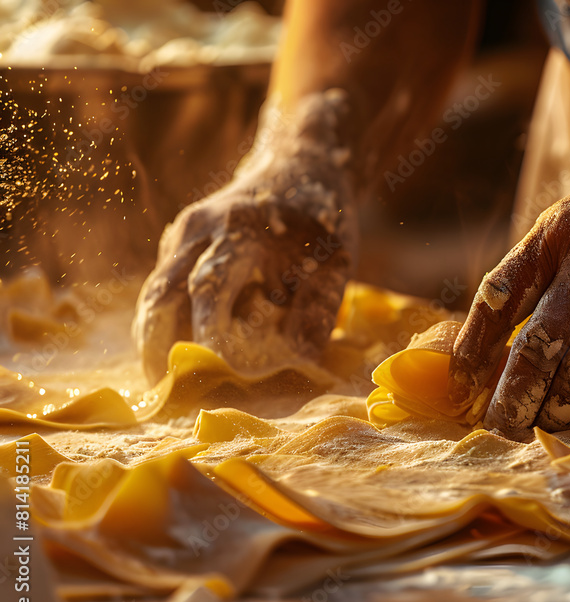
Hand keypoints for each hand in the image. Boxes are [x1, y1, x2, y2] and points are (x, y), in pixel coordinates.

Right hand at [133, 91, 357, 380]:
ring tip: (157, 381)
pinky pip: (162, 284)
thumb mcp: (336, 260)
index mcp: (242, 227)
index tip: (217, 370)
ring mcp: (186, 232)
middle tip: (164, 389)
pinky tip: (166, 354)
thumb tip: (299, 361)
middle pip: (163, 291)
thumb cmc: (325, 218)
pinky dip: (160, 321)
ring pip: (154, 290)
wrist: (302, 161)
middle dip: (159, 344)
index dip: (208, 333)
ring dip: (151, 337)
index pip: (210, 285)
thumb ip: (318, 308)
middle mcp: (203, 226)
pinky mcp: (181, 241)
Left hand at [449, 151, 569, 436]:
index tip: (458, 384)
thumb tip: (488, 347)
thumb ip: (535, 272)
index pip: (500, 295)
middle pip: (539, 348)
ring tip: (535, 421)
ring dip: (550, 412)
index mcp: (563, 230)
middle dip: (510, 399)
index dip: (472, 346)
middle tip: (497, 426)